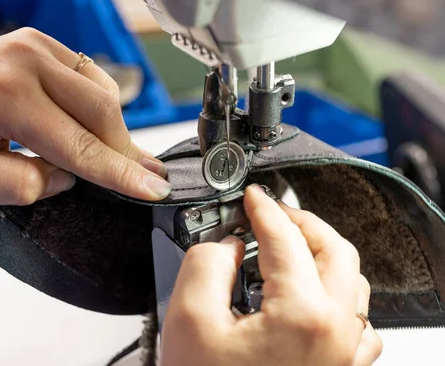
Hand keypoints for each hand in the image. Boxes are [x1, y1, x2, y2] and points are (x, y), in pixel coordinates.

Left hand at [0, 28, 169, 220]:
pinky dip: (97, 108)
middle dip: (124, 151)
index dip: (119, 173)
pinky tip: (85, 129)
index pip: (77, 144)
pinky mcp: (42, 44)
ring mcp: (35, 45)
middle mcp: (24, 58)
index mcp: (4, 93)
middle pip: (102, 111)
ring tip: (108, 160)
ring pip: (102, 93)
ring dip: (111, 130)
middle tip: (145, 180)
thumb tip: (66, 174)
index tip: (153, 189)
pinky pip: (90, 78)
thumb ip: (18, 185)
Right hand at [161, 184, 382, 365]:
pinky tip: (311, 293)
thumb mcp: (188, 318)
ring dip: (322, 253)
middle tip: (272, 212)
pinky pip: (357, 321)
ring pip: (353, 282)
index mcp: (304, 314)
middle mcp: (338, 333)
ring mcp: (346, 355)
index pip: (285, 237)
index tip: (251, 196)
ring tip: (289, 245)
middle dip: (303, 222)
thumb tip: (228, 243)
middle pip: (336, 251)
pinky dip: (336, 293)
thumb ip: (207, 261)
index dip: (263, 208)